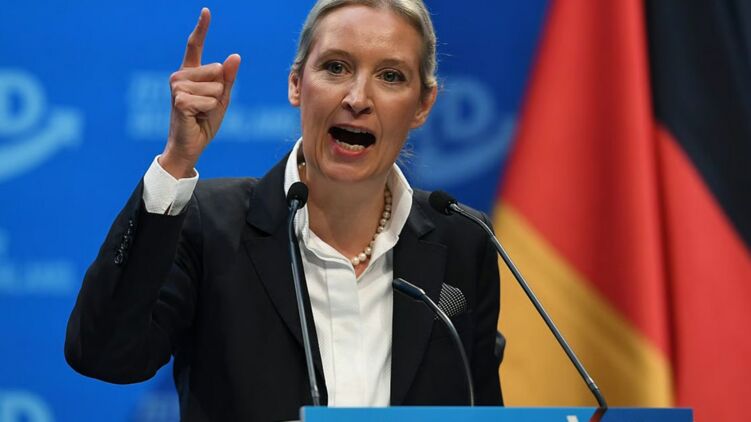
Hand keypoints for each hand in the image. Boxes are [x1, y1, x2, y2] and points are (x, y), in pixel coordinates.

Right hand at [161, 8, 240, 177]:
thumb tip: (235, 56)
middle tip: (206, 106)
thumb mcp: (221, 98)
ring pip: (215, 86)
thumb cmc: (204, 122)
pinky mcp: (179, 100)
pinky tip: (196, 117)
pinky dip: (209, 111)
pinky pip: (209, 99)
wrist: (190, 145)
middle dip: (220, 91)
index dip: (201, 28)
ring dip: (214, 103)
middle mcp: (180, 75)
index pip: (195, 46)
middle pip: (216, 70)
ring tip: (200, 112)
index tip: (206, 11)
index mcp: (190, 73)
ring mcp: (177, 87)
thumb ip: (228, 78)